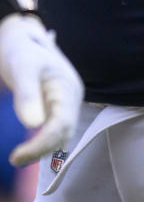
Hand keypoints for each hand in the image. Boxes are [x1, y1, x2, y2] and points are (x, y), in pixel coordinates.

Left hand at [0, 14, 83, 165]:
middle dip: (41, 150)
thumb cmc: (22, 52)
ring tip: (18, 156)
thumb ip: (27, 95)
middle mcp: (71, 99)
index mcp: (67, 88)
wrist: (23, 41)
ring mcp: (64, 104)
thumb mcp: (22, 68)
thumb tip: (32, 125)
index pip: (61, 124)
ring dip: (42, 149)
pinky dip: (41, 142)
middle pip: (64, 133)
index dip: (42, 144)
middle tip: (14, 160)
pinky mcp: (55, 108)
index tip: (16, 157)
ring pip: (60, 134)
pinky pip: (53, 130)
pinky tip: (24, 148)